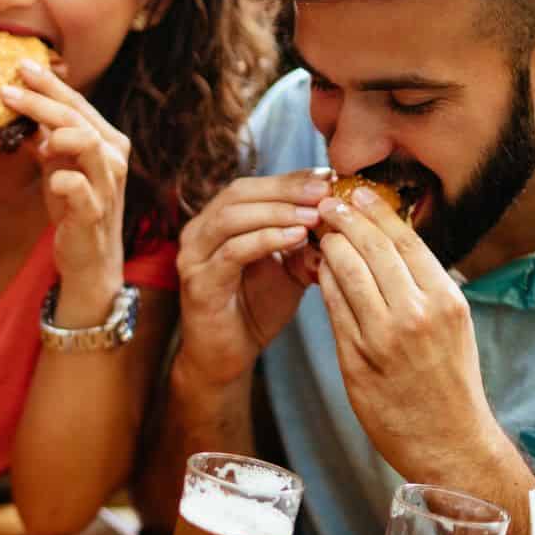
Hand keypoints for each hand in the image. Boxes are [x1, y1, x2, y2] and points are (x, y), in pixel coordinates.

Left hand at [0, 60, 129, 317]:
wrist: (89, 258)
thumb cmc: (73, 206)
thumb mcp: (57, 164)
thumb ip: (45, 136)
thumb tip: (16, 103)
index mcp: (106, 140)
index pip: (76, 102)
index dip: (48, 84)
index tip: (19, 65)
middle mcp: (113, 156)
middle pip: (77, 116)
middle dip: (41, 99)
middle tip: (7, 88)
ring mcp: (107, 184)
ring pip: (86, 142)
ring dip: (55, 129)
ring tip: (25, 123)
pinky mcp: (94, 212)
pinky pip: (81, 187)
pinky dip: (63, 178)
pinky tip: (49, 177)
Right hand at [174, 169, 329, 387]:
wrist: (226, 358)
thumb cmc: (255, 309)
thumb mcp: (288, 269)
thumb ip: (304, 242)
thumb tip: (340, 214)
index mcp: (217, 221)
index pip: (252, 186)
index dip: (290, 178)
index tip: (329, 177)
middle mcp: (199, 231)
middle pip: (239, 192)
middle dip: (285, 189)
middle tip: (324, 190)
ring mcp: (193, 256)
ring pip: (232, 217)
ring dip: (277, 212)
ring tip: (314, 215)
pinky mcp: (198, 282)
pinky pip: (232, 252)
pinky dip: (265, 240)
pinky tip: (295, 238)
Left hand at [315, 185, 496, 474]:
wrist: (448, 442)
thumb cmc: (450, 380)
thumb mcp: (453, 325)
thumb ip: (424, 285)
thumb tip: (393, 242)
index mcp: (446, 300)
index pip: (406, 240)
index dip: (375, 211)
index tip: (355, 192)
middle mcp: (417, 314)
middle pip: (372, 249)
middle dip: (344, 220)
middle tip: (325, 203)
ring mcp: (384, 338)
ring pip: (346, 273)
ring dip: (328, 247)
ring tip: (319, 233)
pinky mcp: (356, 360)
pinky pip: (332, 308)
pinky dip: (322, 282)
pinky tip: (315, 269)